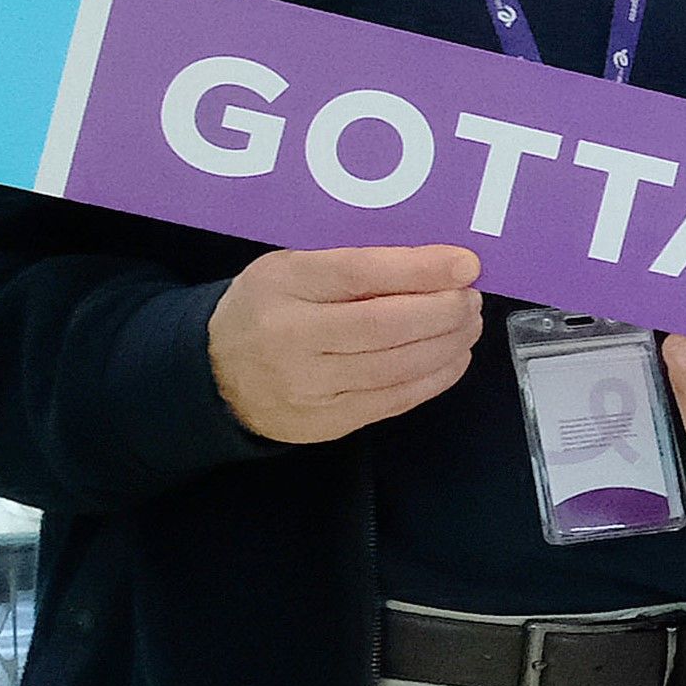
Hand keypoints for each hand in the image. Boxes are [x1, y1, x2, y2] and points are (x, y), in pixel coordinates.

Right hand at [208, 244, 483, 442]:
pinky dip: (436, 377)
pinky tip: (453, 356)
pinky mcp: (326, 423)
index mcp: (283, 286)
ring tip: (468, 324)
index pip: (361, 274)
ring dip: (448, 343)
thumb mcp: (291, 270)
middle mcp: (292, 338)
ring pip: (397, 366)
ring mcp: (309, 386)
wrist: (214, 376)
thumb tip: (437, 263)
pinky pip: (395, 399)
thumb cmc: (267, 308)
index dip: (421, 269)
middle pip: (387, 325)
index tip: (466, 264)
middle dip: (444, 310)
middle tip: (471, 297)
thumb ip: (352, 263)